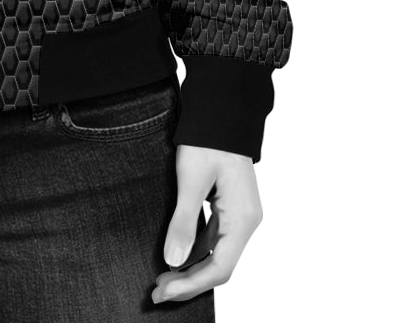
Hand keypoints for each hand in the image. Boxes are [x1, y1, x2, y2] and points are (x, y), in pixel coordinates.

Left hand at [152, 144, 262, 303]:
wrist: (220, 110)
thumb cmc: (207, 140)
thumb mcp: (190, 179)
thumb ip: (183, 222)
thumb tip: (173, 261)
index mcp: (242, 219)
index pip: (219, 268)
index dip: (190, 285)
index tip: (162, 291)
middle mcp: (245, 221)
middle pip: (219, 265)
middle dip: (188, 281)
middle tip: (156, 290)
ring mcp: (238, 214)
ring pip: (216, 253)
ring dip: (191, 268)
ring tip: (162, 276)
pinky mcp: (228, 206)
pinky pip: (214, 238)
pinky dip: (195, 249)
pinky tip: (175, 253)